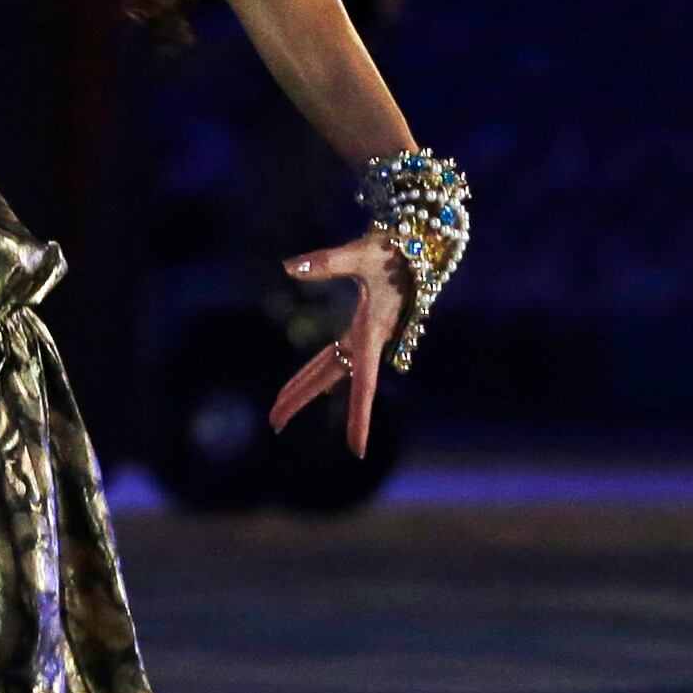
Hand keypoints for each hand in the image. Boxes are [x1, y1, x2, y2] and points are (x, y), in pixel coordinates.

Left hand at [268, 230, 414, 457]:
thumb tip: (288, 266)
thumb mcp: (362, 253)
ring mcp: (366, 336)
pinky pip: (334, 356)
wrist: (419, 241)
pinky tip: (310, 385)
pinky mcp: (363, 327)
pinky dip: (315, 371)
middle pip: (332, 379)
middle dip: (302, 400)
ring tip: (277, 410)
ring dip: (304, 388)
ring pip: (329, 369)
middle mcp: (370, 340)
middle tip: (273, 424)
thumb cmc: (394, 247)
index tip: (356, 452)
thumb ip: (326, 261)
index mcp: (373, 333)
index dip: (360, 419)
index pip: (364, 385)